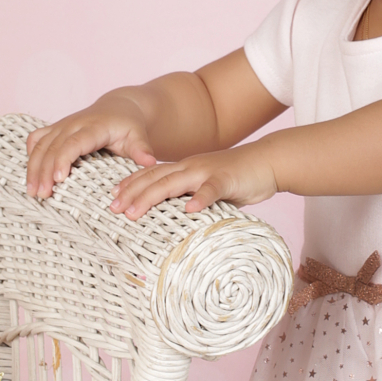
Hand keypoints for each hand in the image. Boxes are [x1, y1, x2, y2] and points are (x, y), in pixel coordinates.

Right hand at [25, 103, 157, 198]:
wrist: (119, 107)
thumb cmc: (129, 126)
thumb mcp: (138, 136)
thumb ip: (142, 149)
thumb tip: (149, 162)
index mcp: (93, 127)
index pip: (74, 142)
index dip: (64, 159)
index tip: (59, 179)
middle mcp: (73, 124)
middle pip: (52, 147)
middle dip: (44, 171)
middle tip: (41, 195)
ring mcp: (61, 125)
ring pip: (40, 145)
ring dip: (34, 168)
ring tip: (32, 191)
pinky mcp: (54, 128)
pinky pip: (36, 139)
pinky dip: (31, 156)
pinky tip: (31, 174)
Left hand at [109, 145, 276, 220]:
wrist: (269, 161)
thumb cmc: (239, 178)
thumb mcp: (210, 189)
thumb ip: (194, 199)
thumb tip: (180, 219)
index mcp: (185, 169)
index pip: (151, 175)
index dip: (131, 185)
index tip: (112, 199)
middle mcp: (191, 167)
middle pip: (155, 179)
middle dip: (132, 194)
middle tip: (113, 210)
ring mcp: (207, 172)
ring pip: (173, 183)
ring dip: (151, 197)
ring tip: (134, 213)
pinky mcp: (226, 179)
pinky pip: (211, 189)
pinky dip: (200, 199)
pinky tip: (189, 209)